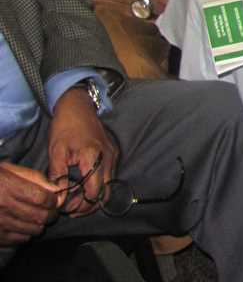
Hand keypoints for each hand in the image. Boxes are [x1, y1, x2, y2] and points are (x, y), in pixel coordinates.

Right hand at [0, 163, 58, 244]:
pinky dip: (26, 235)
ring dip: (40, 226)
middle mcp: (4, 206)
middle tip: (51, 212)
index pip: (42, 198)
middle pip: (40, 216)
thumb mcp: (9, 170)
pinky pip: (19, 240)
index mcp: (8, 187)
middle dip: (51, 215)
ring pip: (32, 230)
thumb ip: (34, 177)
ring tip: (39, 220)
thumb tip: (55, 189)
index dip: (53, 201)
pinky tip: (25, 227)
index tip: (54, 200)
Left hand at [46, 88, 116, 217]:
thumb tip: (58, 199)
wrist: (78, 106)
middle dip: (89, 205)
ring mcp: (113, 155)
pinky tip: (83, 184)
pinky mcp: (113, 153)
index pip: (94, 193)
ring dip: (94, 196)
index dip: (82, 206)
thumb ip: (58, 177)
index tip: (66, 208)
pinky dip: (98, 184)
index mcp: (93, 158)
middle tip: (71, 208)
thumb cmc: (65, 127)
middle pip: (105, 193)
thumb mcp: (56, 152)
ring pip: (109, 185)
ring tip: (76, 198)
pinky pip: (109, 175)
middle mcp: (108, 158)